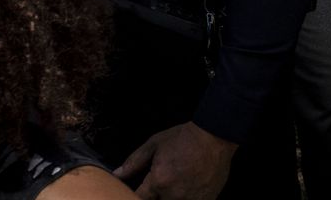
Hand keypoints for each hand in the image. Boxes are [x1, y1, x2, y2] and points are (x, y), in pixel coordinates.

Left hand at [115, 122, 236, 199]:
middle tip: (161, 184)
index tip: (140, 190)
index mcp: (159, 182)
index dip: (137, 195)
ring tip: (176, 184)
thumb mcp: (155, 144)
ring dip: (170, 198)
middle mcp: (173, 195)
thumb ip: (134, 161)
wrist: (214, 137)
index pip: (139, 198)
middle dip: (155, 197)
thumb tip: (117, 174)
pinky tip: (188, 187)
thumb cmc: (183, 138)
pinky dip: (187, 198)